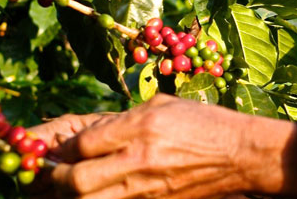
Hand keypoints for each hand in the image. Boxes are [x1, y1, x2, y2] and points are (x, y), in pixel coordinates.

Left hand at [39, 94, 296, 198]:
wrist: (241, 155)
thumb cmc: (203, 123)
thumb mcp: (162, 106)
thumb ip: (122, 119)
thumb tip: (87, 133)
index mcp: (141, 127)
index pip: (83, 144)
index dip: (62, 149)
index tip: (56, 150)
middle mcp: (140, 159)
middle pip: (77, 180)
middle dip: (58, 178)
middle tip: (55, 173)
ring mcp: (147, 188)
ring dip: (76, 193)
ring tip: (72, 185)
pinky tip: (99, 190)